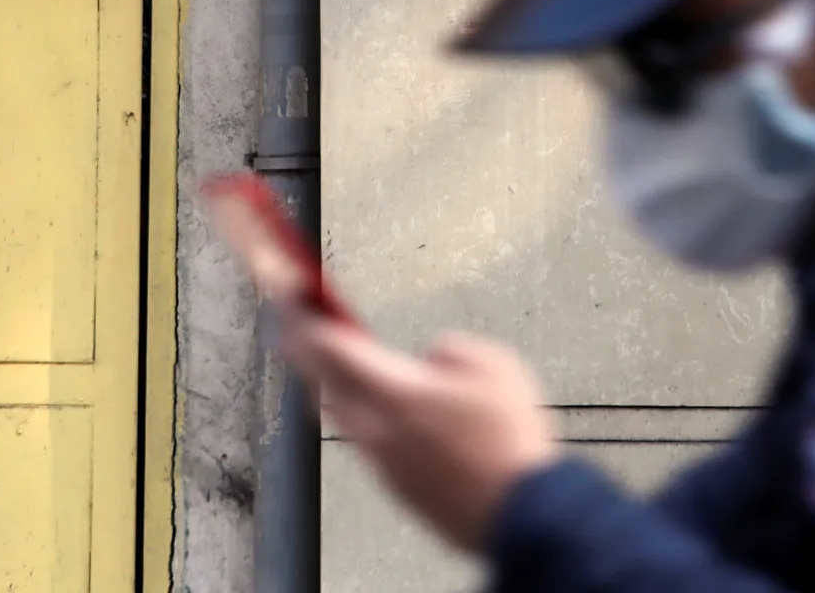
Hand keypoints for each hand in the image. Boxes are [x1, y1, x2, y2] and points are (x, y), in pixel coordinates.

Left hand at [277, 308, 561, 552]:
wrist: (522, 511)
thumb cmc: (510, 442)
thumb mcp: (496, 367)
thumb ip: (452, 351)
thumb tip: (431, 357)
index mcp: (398, 394)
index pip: (334, 350)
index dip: (308, 321)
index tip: (293, 303)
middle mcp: (380, 431)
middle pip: (326, 384)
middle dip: (306, 352)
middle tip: (296, 329)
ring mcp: (385, 464)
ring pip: (342, 417)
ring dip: (330, 385)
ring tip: (331, 366)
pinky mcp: (398, 488)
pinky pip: (364, 442)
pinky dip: (357, 416)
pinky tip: (374, 411)